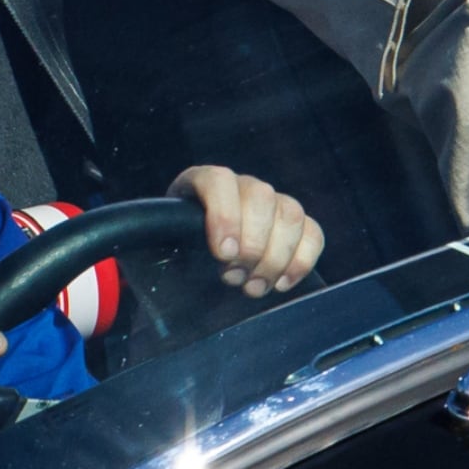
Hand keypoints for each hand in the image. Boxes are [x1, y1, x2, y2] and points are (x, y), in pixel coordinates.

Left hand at [171, 165, 324, 297]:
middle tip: (235, 278)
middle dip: (252, 244)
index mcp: (201, 184)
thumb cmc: (170, 262)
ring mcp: (271, 203)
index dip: (224, 214)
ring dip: (276, 256)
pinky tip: (281, 283)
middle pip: (261, 197)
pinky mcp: (292, 225)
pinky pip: (312, 232)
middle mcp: (240, 187)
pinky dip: (302, 259)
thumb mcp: (156, 254)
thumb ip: (162, 252)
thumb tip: (170, 268)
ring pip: (290, 213)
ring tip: (253, 287)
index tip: (223, 253)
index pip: (218, 181)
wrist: (187, 272)